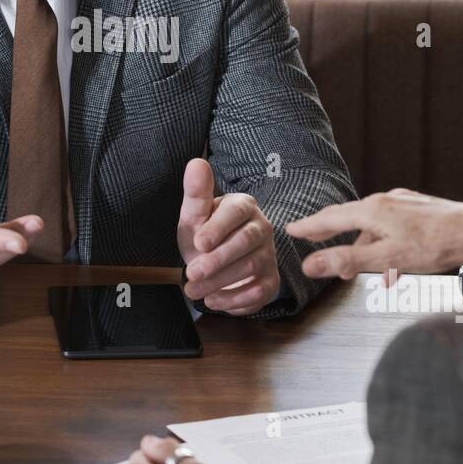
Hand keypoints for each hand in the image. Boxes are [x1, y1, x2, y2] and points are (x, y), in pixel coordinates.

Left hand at [178, 158, 279, 314]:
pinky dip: (235, 299)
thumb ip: (196, 193)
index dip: (218, 228)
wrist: (216, 264)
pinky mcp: (270, 280)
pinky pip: (259, 291)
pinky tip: (213, 300)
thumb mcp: (194, 216)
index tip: (199, 242)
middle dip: (217, 260)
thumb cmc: (204, 235)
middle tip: (191, 273)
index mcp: (243, 205)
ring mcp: (268, 254)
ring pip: (250, 267)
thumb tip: (196, 163)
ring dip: (219, 282)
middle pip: (245, 242)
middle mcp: (261, 227)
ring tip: (193, 290)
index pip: (235, 213)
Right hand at [286, 187, 462, 284]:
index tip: (292, 228)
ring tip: (366, 270)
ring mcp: (404, 204)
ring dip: (365, 247)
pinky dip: (385, 243)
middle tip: (314, 239)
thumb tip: (311, 264)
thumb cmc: (436, 246)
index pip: (331, 218)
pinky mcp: (420, 210)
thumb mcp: (387, 258)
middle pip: (350, 218)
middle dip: (333, 233)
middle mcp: (386, 201)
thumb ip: (347, 261)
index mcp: (373, 210)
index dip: (310, 226)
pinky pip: (392, 226)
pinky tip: (394, 264)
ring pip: (374, 226)